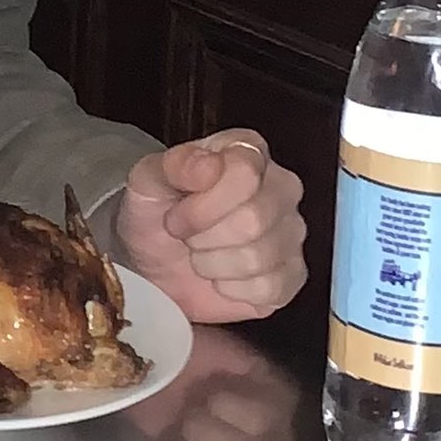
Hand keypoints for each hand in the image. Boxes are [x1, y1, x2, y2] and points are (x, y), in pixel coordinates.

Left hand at [115, 128, 306, 323]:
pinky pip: (267, 288)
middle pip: (253, 219)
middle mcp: (281, 187)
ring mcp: (291, 232)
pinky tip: (219, 274)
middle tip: (185, 234)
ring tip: (200, 252)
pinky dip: (229, 288)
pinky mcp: (292, 275)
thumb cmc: (155, 214)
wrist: (152, 262)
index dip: (203, 202)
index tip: (176, 211)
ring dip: (212, 262)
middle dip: (203, 235)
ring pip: (258, 257)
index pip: (245, 172)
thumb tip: (208, 165)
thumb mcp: (147, 181)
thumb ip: (174, 165)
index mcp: (248, 152)